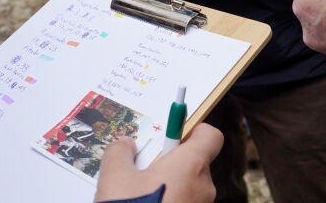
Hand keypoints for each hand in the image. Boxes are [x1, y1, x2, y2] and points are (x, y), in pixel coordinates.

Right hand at [94, 123, 222, 202]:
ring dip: (168, 185)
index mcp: (192, 165)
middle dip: (170, 161)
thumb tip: (126, 144)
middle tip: (142, 168)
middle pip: (194, 161)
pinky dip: (170, 202)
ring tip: (137, 196)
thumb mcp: (114, 178)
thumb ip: (120, 152)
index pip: (211, 135)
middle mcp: (204, 185)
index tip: (171, 133)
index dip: (193, 129)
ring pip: (187, 186)